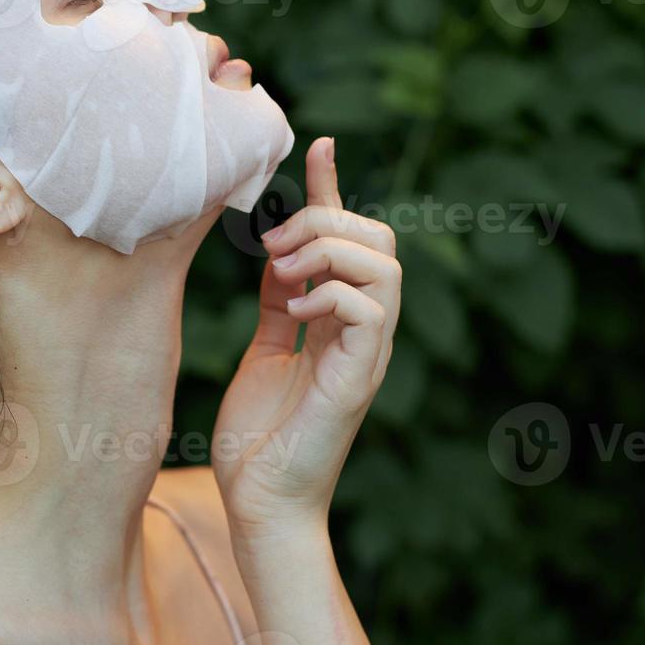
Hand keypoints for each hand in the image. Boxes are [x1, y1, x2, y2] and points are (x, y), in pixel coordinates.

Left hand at [213, 136, 401, 537]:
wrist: (260, 500)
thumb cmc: (259, 435)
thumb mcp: (263, 347)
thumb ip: (277, 300)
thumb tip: (277, 248)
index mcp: (340, 319)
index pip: (351, 236)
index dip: (334, 186)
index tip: (316, 144)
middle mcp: (364, 330)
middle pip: (380, 238)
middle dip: (326, 219)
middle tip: (272, 246)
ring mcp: (367, 353)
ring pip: (385, 263)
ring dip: (330, 249)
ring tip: (283, 270)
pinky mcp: (360, 378)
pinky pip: (371, 309)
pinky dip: (331, 292)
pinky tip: (295, 307)